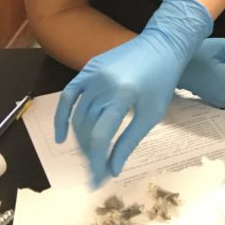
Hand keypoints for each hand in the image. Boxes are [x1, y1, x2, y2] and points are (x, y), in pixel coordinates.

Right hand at [54, 0, 212, 187]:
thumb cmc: (162, 80)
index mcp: (121, 96)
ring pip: (77, 115)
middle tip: (97, 169)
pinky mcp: (88, 68)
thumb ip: (128, 142)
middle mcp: (102, 84)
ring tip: (88, 155)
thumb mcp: (151, 114)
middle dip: (89, 153)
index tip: (98, 180)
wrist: (163, 44)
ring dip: (80, 139)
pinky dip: (62, 115)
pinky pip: (68, 94)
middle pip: (87, 128)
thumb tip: (112, 171)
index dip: (96, 162)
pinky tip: (62, 136)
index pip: (99, 137)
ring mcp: (93, 74)